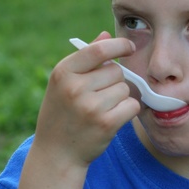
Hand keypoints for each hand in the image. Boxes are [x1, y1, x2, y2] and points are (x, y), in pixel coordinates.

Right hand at [32, 33, 141, 172]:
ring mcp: (90, 107)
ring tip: (102, 109)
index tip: (129, 47)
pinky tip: (113, 117)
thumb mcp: (63, 83)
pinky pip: (131, 106)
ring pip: (125, 89)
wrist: (57, 153)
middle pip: (116, 71)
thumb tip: (106, 35)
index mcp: (63, 72)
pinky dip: (128, 111)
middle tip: (101, 95)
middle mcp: (75, 88)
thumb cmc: (62, 114)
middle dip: (115, 80)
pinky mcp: (106, 124)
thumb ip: (86, 59)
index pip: (99, 50)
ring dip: (120, 97)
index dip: (119, 45)